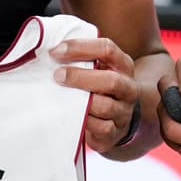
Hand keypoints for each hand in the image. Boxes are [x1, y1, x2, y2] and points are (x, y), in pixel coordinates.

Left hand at [52, 37, 139, 153]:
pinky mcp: (113, 133)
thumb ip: (82, 59)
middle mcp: (128, 88)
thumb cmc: (99, 87)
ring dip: (79, 101)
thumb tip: (51, 50)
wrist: (117, 119)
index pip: (107, 50)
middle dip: (80, 77)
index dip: (80, 48)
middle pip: (111, 81)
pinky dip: (82, 121)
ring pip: (104, 107)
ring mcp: (123, 112)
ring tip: (59, 96)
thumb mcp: (98, 69)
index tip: (56, 51)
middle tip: (57, 75)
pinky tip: (68, 114)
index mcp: (123, 65)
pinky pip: (99, 128)